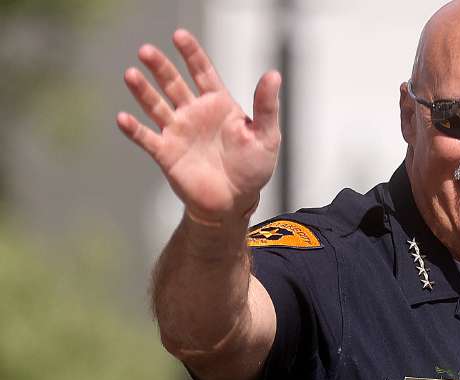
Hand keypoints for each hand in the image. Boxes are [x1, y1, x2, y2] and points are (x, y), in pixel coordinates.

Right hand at [117, 29, 280, 224]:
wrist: (235, 201)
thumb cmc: (252, 168)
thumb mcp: (266, 136)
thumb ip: (266, 106)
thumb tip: (273, 75)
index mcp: (218, 104)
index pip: (202, 72)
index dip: (191, 54)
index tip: (179, 36)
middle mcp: (194, 113)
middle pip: (173, 83)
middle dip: (160, 67)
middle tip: (146, 51)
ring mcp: (178, 132)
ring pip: (156, 105)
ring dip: (142, 91)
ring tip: (131, 74)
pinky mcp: (166, 153)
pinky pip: (147, 138)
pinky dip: (134, 129)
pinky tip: (123, 118)